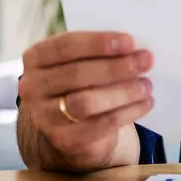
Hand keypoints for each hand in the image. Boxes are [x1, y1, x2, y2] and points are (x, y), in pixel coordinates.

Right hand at [17, 31, 153, 171]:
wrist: (71, 128)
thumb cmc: (82, 83)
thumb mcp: (84, 63)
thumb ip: (101, 53)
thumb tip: (135, 50)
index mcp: (36, 58)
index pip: (65, 46)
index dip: (98, 43)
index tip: (130, 41)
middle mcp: (32, 87)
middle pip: (77, 74)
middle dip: (117, 67)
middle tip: (146, 61)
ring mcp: (44, 116)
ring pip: (86, 102)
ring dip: (123, 92)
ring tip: (147, 85)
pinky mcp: (63, 139)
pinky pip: (99, 125)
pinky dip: (128, 112)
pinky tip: (145, 103)